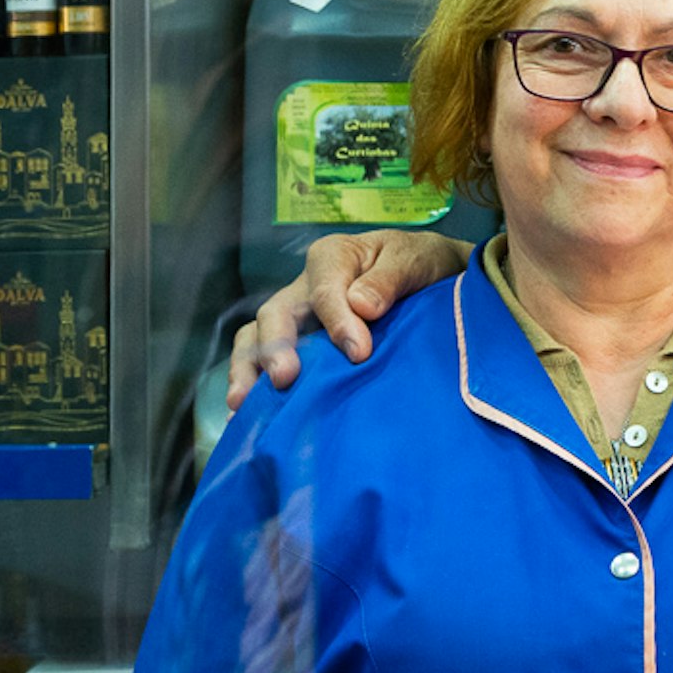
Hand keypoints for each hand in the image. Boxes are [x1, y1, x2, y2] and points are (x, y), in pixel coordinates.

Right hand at [221, 230, 466, 409]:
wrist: (429, 275)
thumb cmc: (419, 264)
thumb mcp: (413, 260)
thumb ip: (389, 279)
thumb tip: (361, 306)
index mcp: (332, 258)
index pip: (325, 293)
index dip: (338, 324)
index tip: (359, 353)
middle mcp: (304, 287)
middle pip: (276, 314)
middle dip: (275, 347)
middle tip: (284, 379)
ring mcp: (297, 317)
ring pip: (256, 337)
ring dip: (248, 368)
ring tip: (242, 402)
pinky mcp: (298, 344)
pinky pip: (263, 359)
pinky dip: (253, 383)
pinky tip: (246, 414)